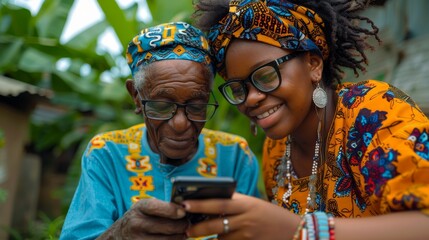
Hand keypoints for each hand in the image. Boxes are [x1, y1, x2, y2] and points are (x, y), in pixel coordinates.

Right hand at [97, 198, 188, 239]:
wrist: (117, 236)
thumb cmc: (137, 219)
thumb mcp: (143, 208)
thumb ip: (160, 206)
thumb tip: (184, 208)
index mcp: (139, 208)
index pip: (157, 207)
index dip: (173, 210)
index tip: (183, 212)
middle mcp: (137, 224)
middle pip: (168, 226)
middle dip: (182, 225)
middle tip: (188, 223)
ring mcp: (138, 239)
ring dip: (180, 237)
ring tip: (184, 232)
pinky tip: (175, 239)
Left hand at [183, 193, 299, 239]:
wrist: (296, 231)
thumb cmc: (271, 216)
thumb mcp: (254, 204)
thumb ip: (235, 204)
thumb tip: (208, 205)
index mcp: (246, 203)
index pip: (219, 202)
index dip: (200, 204)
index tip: (184, 204)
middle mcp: (247, 219)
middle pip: (216, 223)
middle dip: (198, 227)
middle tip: (187, 230)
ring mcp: (248, 235)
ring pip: (222, 239)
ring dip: (212, 239)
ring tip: (202, 235)